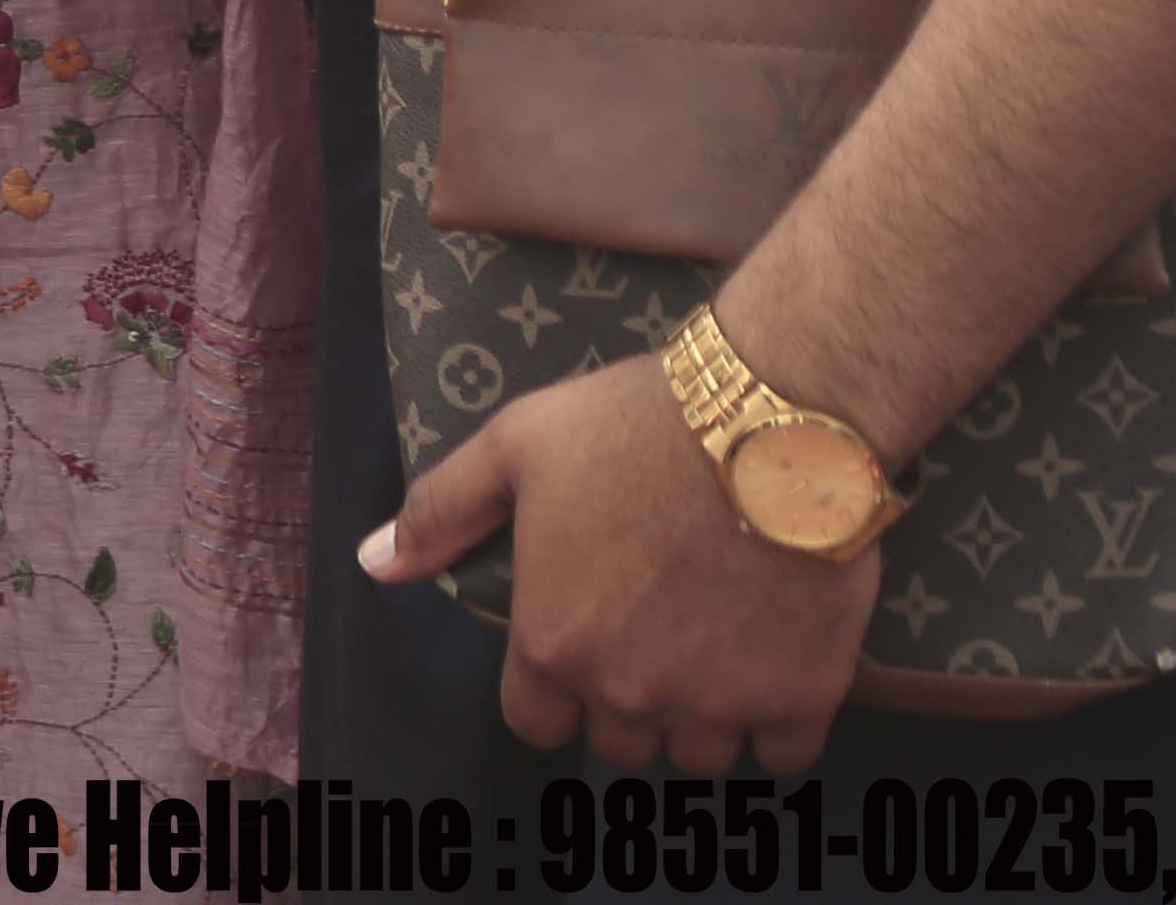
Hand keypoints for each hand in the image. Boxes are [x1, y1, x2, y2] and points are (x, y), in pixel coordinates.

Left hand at [362, 351, 868, 769]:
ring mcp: (719, 704)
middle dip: (626, 699)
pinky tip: (774, 662)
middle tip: (651, 633)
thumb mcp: (514, 446)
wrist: (771, 420)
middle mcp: (630, 692)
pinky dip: (778, 719)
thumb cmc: (630, 426)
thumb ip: (442, 514)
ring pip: (698, 755)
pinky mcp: (801, 699)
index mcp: (553, 643)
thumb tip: (374, 564)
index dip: (551, 690)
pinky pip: (782, 751)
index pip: (535, 722)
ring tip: (713, 648)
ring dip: (701, 717)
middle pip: (619, 742)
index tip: (578, 647)